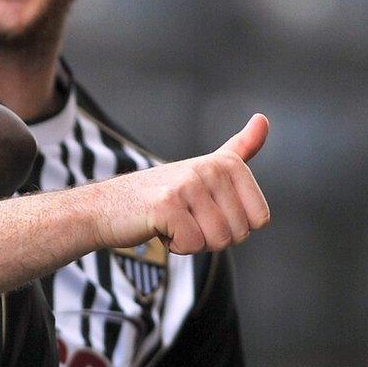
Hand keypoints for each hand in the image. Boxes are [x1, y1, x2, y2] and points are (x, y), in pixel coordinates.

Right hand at [88, 114, 269, 253]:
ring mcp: (187, 185)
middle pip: (238, 234)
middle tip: (184, 220)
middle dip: (211, 238)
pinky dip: (175, 247)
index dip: (233, 227)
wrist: (104, 207)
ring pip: (217, 241)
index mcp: (225, 164)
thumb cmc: (157, 195)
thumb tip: (263, 119)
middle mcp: (209, 169)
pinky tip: (159, 229)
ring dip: (193, 242)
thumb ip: (238, 148)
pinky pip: (192, 244)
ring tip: (172, 223)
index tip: (207, 213)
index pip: (259, 219)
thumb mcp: (203, 169)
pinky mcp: (167, 205)